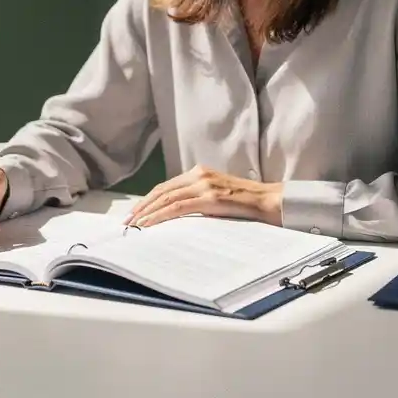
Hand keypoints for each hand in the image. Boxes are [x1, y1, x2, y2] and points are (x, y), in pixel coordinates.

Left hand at [123, 165, 282, 227]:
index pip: (166, 186)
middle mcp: (199, 174)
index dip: (148, 199)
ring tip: (134, 224)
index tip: (135, 212)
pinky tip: (149, 224)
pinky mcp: (209, 198)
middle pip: (162, 190)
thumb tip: (177, 215)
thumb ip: (198, 200)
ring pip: (166, 198)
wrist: (270, 201)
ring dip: (147, 212)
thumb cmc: (246, 203)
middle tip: (128, 220)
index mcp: (199, 172)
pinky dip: (160, 216)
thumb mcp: (217, 197)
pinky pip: (178, 207)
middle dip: (142, 206)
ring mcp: (204, 185)